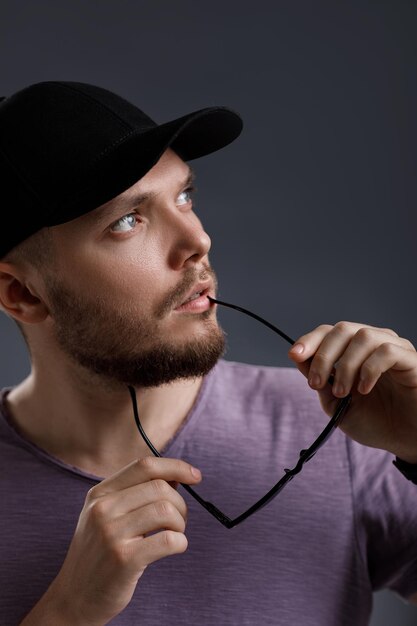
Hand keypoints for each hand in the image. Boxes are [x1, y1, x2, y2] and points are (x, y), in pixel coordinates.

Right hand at [22, 457, 201, 625]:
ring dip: (180, 524)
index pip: (145, 465)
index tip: (195, 476)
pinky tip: (174, 548)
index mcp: (100, 493)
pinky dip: (180, 542)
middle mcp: (103, 509)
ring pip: (166, 511)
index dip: (175, 467)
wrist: (74, 598)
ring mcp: (111, 534)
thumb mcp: (106, 516)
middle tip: (178, 520)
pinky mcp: (124, 559)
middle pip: (160, 487)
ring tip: (174, 534)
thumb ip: (136, 494)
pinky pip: (168, 540)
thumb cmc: (99, 553)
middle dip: (180, 503)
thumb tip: (176, 477)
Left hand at [288, 321, 416, 462]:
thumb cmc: (376, 422)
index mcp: (355, 351)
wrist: (406, 441)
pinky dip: (369, 369)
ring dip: (346, 365)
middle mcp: (374, 344)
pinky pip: (387, 351)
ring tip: (342, 392)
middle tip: (316, 383)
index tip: (294, 355)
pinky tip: (364, 389)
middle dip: (323, 355)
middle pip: (343, 329)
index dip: (310, 340)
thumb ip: (321, 381)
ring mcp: (394, 349)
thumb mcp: (338, 405)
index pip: (329, 332)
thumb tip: (299, 358)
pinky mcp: (411, 360)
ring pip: (364, 336)